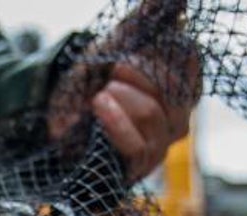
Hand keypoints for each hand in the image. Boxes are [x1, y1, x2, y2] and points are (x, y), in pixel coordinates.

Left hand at [46, 0, 198, 181]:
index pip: (190, 63)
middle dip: (138, 72)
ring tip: (100, 92)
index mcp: (181, 85)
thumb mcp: (116, 43)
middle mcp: (178, 117)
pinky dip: (116, 122)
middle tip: (112, 69)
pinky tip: (99, 105)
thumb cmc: (92, 79)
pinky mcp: (136, 168)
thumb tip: (178, 0)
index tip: (130, 49)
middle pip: (174, 90)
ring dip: (122, 96)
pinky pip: (138, 148)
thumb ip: (146, 21)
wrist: (56, 113)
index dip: (161, 52)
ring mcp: (159, 146)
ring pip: (155, 116)